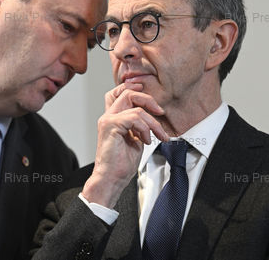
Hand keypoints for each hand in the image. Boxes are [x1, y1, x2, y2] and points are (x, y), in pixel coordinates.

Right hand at [82, 82, 168, 207]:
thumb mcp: (135, 140)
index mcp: (112, 118)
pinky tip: (145, 140)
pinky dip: (145, 128)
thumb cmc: (120, 164)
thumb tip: (152, 118)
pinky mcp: (111, 126)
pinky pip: (135, 117)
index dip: (134, 90)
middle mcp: (108, 116)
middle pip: (127, 92)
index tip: (152, 102)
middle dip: (148, 100)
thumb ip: (139, 126)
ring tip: (156, 136)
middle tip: (160, 112)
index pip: (119, 92)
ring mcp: (108, 120)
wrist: (111, 179)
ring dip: (152, 122)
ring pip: (135, 107)